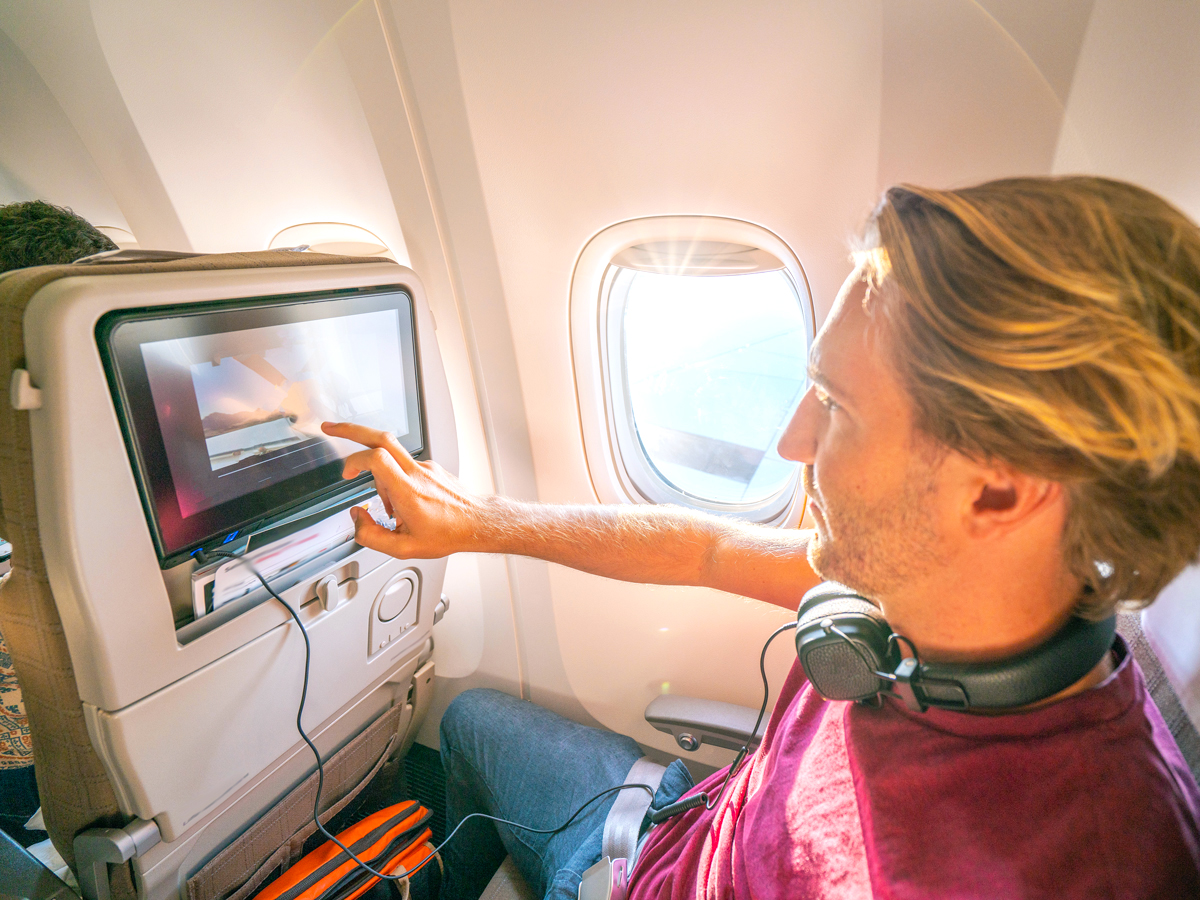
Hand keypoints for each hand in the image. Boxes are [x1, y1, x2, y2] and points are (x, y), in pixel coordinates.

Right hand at [321, 422, 486, 558]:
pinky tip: (403, 502)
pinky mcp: (430, 467)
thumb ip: (372, 536)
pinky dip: (394, 478)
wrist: (477, 523)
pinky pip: (403, 465)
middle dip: (351, 430)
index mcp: (408, 491)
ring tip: (390, 507)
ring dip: (378, 473)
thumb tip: (357, 517)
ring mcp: (425, 466)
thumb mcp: (404, 549)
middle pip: (381, 437)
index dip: (354, 461)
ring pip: (390, 454)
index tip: (346, 474)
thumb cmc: (447, 534)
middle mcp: (416, 473)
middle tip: (330, 428)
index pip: (376, 458)